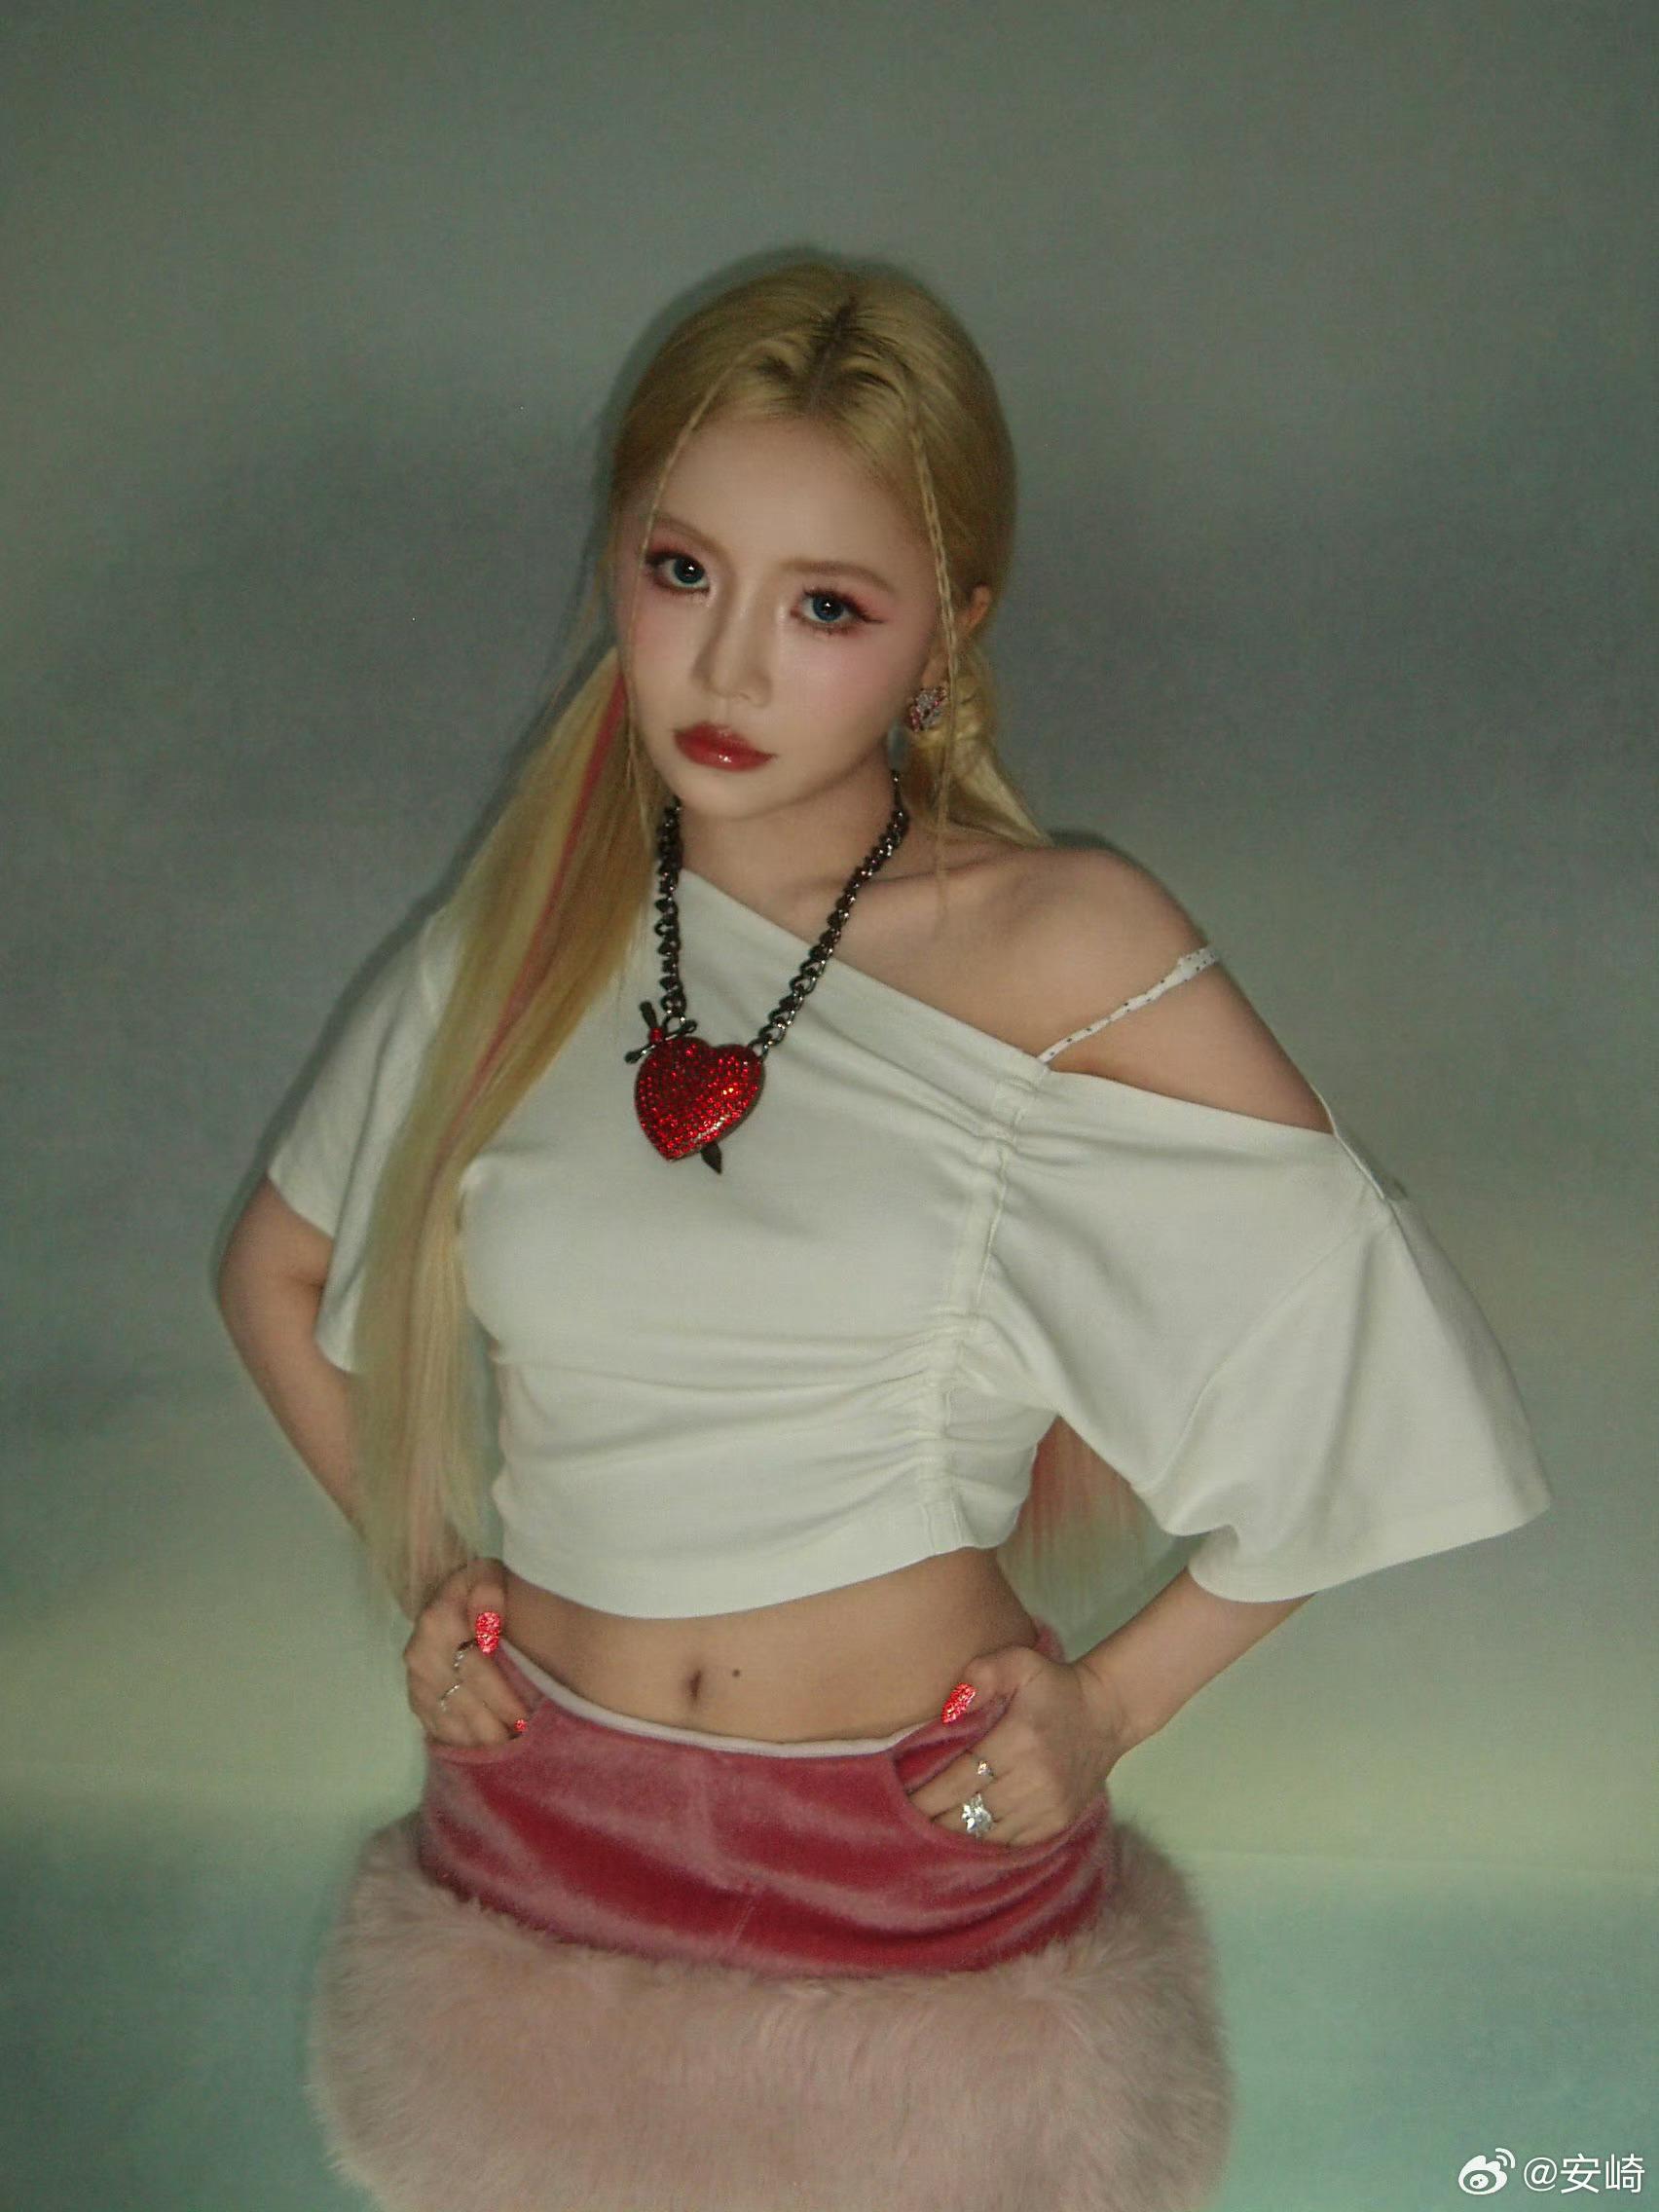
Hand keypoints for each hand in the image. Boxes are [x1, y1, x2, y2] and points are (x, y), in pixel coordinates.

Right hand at [402, 1557, 526, 1745]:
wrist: (441, 1598)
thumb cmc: (475, 1589)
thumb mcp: (486, 1574)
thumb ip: (491, 1593)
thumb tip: (489, 1623)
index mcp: (439, 1622)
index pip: (476, 1669)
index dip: (502, 1697)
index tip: (527, 1718)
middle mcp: (421, 1655)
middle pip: (464, 1701)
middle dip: (495, 1727)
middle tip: (524, 1746)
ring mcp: (415, 1680)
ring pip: (450, 1720)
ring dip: (479, 1741)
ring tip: (509, 1755)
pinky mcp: (414, 1699)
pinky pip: (437, 1728)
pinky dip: (462, 1742)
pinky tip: (484, 1752)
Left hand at [906, 1643, 1137, 1846]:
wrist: (1107, 1713)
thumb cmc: (1053, 1685)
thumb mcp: (1020, 1662)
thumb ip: (983, 1674)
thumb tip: (951, 1708)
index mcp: (1020, 1741)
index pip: (960, 1779)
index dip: (926, 1795)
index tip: (897, 1801)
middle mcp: (1035, 1780)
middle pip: (969, 1813)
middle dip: (932, 1822)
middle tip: (900, 1825)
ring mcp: (1049, 1807)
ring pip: (988, 1835)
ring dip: (955, 1837)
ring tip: (923, 1837)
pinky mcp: (1058, 1823)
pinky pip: (1011, 1844)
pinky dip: (984, 1844)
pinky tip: (961, 1841)